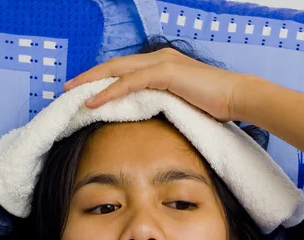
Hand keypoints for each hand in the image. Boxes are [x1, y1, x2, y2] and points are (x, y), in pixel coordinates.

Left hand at [63, 47, 252, 122]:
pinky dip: (110, 91)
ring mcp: (161, 63)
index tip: (83, 93)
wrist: (237, 97)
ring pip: (117, 70)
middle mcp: (157, 58)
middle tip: (67, 89)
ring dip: (92, 83)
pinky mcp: (165, 73)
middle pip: (113, 66)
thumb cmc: (214, 105)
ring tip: (72, 95)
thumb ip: (162, 103)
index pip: (123, 70)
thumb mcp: (181, 104)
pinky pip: (130, 82)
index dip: (101, 80)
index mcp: (160, 64)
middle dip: (88, 77)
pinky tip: (93, 102)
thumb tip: (147, 117)